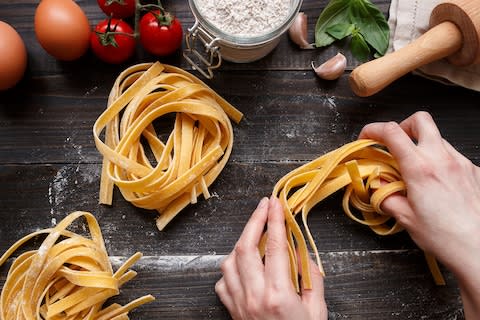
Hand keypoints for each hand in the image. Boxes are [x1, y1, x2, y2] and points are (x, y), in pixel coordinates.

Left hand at [215, 197, 326, 319]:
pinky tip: (243, 265)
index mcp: (277, 294)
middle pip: (246, 247)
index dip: (275, 220)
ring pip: (229, 261)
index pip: (274, 246)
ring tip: (254, 234)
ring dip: (241, 242)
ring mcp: (238, 304)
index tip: (276, 203)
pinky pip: (222, 281)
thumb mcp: (317, 312)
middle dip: (254, 220)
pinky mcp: (231, 311)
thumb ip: (313, 280)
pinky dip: (230, 267)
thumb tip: (304, 254)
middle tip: (264, 205)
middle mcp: (253, 296)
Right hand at [359, 111, 479, 317]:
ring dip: (421, 146)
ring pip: (437, 138)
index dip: (373, 130)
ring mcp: (461, 163)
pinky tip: (435, 182)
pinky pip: (452, 155)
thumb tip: (376, 184)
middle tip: (394, 144)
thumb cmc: (445, 237)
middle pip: (420, 120)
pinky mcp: (473, 171)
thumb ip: (385, 195)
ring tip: (414, 169)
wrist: (478, 248)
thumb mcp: (405, 217)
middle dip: (402, 126)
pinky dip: (438, 161)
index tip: (367, 138)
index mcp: (420, 169)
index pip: (392, 132)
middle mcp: (442, 159)